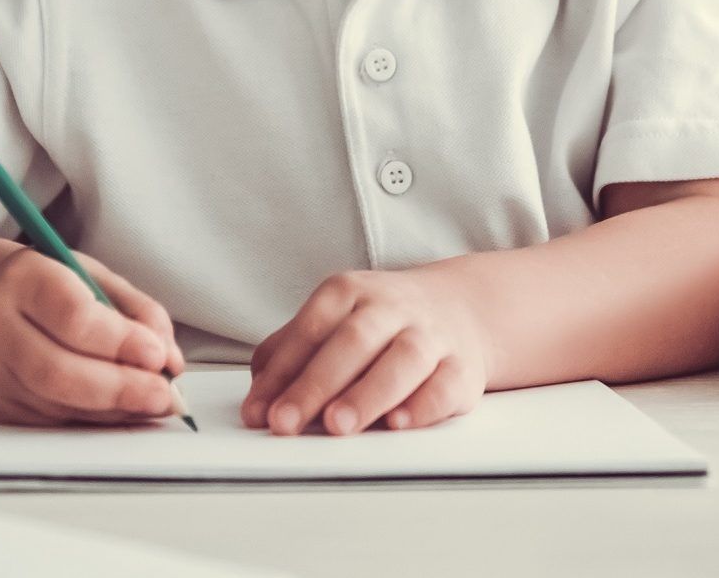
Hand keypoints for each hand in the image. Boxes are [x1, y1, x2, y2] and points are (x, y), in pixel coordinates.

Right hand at [0, 249, 185, 427]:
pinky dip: (94, 420)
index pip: (73, 316)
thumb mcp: (93, 276)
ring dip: (114, 410)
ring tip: (151, 404)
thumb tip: (169, 360)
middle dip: (121, 390)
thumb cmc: (48, 287)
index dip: (121, 341)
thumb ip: (137, 311)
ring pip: (56, 404)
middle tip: (165, 396)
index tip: (158, 355)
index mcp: (21, 278)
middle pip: (58, 372)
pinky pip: (51, 422)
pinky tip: (120, 411)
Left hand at [244, 268, 488, 435]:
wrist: (458, 308)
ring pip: (402, 360)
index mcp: (348, 292)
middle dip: (316, 384)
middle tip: (286, 422)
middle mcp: (391, 308)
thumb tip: (257, 403)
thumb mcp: (329, 322)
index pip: (310, 331)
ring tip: (338, 425)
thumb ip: (288, 357)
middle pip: (352, 341)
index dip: (282, 373)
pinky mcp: (462, 367)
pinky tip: (398, 423)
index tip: (259, 412)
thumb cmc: (378, 325)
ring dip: (367, 395)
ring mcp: (430, 335)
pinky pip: (444, 385)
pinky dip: (422, 406)